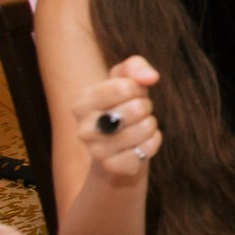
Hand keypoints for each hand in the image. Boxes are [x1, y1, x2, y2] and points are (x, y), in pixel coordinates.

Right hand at [73, 56, 159, 181]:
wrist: (116, 144)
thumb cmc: (121, 103)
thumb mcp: (124, 77)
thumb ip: (135, 67)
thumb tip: (151, 77)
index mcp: (81, 103)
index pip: (126, 87)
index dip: (137, 88)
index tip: (129, 94)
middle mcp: (84, 129)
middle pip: (137, 108)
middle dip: (145, 107)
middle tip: (135, 112)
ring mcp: (96, 151)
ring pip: (145, 129)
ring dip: (150, 124)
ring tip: (138, 126)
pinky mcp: (112, 167)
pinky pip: (147, 149)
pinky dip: (153, 142)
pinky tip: (141, 143)